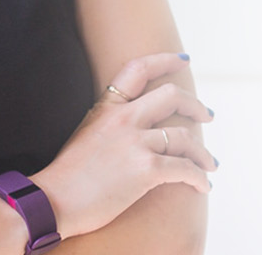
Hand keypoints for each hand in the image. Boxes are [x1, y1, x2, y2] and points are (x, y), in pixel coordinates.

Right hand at [31, 53, 216, 237]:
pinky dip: (198, 177)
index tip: (184, 59)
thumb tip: (137, 128)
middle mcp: (124, 119)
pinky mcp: (145, 170)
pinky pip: (185, 169)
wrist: (52, 202)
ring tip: (209, 163)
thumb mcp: (85, 134)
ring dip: (202, 153)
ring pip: (184, 137)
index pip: (138, 69)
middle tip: (207, 115)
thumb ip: (110, 124)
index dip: (165, 60)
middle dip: (195, 105)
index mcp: (107, 108)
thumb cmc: (66, 177)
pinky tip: (202, 185)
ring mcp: (135, 143)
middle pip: (172, 97)